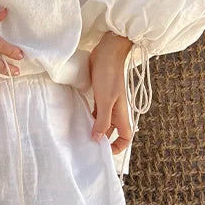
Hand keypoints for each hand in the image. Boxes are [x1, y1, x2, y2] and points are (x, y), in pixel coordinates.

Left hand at [88, 37, 132, 153]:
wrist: (107, 52)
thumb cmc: (109, 75)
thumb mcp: (106, 100)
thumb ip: (102, 120)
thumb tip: (98, 139)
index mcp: (122, 113)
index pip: (126, 136)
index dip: (118, 147)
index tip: (104, 152)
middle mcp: (116, 110)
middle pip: (111, 131)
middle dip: (102, 139)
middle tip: (87, 146)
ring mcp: (107, 101)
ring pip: (102, 121)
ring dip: (94, 127)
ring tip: (80, 135)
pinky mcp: (99, 93)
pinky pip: (95, 110)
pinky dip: (89, 116)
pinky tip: (78, 117)